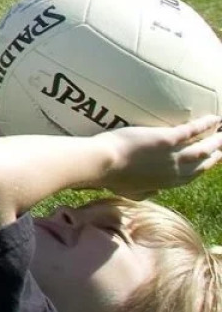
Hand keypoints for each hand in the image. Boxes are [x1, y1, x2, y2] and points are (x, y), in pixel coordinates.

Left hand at [100, 115, 221, 197]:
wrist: (102, 164)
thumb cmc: (109, 176)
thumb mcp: (130, 192)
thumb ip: (144, 193)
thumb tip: (155, 192)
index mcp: (166, 183)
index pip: (190, 176)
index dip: (202, 169)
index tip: (210, 162)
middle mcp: (174, 172)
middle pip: (201, 164)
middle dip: (214, 156)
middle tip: (221, 148)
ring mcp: (173, 157)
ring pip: (202, 149)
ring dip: (216, 141)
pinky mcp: (167, 140)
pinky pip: (192, 131)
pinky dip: (206, 124)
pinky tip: (216, 118)